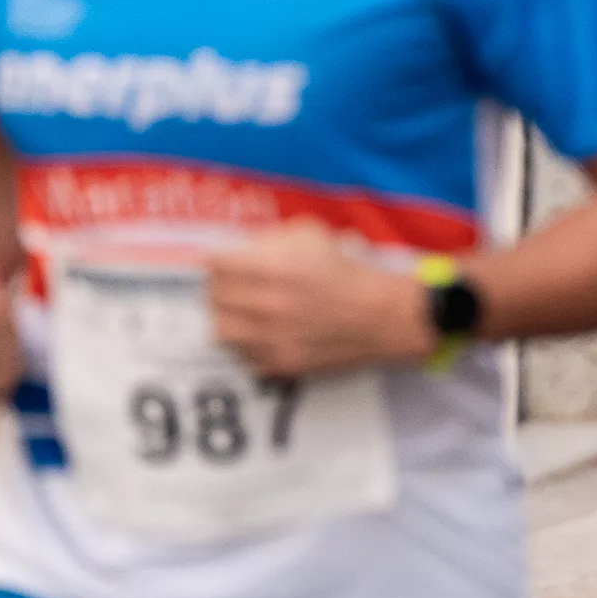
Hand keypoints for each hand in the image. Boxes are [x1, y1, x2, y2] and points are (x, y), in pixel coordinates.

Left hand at [206, 221, 432, 379]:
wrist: (382, 315)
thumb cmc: (350, 273)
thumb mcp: (312, 235)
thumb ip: (271, 239)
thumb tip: (242, 248)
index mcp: (273, 267)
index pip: (216, 265)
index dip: (217, 261)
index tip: (220, 262)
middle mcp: (268, 304)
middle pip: (214, 296)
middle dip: (220, 287)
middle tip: (229, 284)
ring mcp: (272, 338)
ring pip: (221, 329)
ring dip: (227, 316)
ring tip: (238, 310)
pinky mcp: (280, 363)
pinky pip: (243, 355)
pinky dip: (246, 343)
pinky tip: (259, 332)